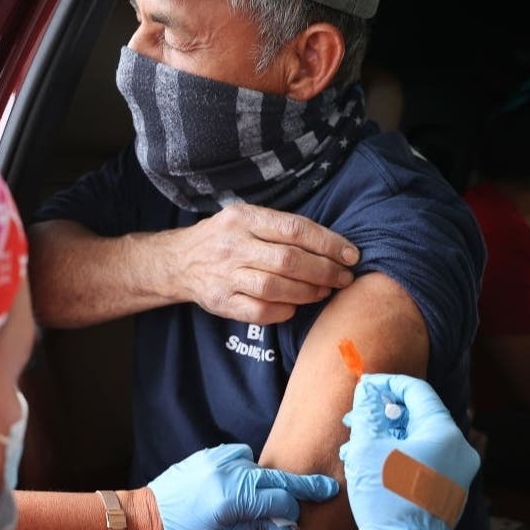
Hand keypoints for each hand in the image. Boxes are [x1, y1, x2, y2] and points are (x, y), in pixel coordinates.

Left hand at [147, 443, 339, 529]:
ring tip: (267, 495)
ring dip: (267, 479)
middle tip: (328, 487)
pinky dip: (247, 467)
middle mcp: (227, 474)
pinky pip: (239, 455)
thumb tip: (287, 525)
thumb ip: (258, 527)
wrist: (151, 516)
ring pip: (258, 465)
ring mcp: (217, 460)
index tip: (297, 523)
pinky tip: (245, 481)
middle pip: (276, 477)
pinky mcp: (208, 454)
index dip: (292, 513)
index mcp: (233, 500)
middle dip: (304, 485)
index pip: (279, 501)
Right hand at [168, 203, 358, 323]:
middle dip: (324, 271)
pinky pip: (259, 311)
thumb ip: (279, 227)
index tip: (350, 255)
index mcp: (243, 218)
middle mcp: (233, 245)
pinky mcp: (221, 301)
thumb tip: (331, 244)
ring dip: (308, 292)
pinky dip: (283, 310)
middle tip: (344, 278)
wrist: (178, 262)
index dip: (328, 243)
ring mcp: (225, 275)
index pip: (294, 229)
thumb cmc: (222, 238)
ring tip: (324, 292)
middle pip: (289, 260)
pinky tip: (295, 306)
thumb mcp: (244, 218)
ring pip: (276, 287)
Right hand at [340, 374, 480, 529]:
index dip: (388, 383)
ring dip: (384, 436)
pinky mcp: (446, 489)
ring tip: (353, 445)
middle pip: (416, 416)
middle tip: (353, 417)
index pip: (417, 391)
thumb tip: (367, 389)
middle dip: (381, 414)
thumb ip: (367, 411)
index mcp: (444, 434)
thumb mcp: (367, 446)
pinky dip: (395, 453)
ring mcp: (455, 472)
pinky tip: (367, 462)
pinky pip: (421, 458)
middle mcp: (458, 451)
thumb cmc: (385, 497)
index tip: (365, 385)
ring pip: (416, 438)